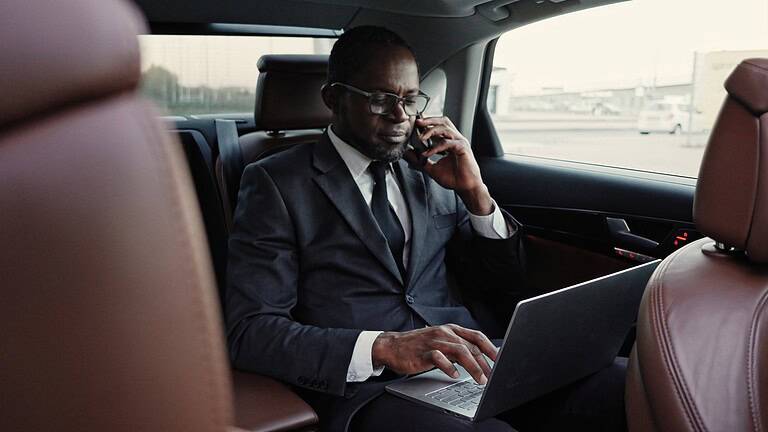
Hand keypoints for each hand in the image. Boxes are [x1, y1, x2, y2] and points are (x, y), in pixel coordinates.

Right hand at [371, 324, 498, 383]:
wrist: (392, 346)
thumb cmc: (418, 346)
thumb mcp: (440, 341)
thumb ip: (457, 346)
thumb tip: (478, 359)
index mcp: (450, 329)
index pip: (476, 336)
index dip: (491, 347)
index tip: (500, 359)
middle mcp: (444, 333)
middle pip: (471, 346)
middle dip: (485, 363)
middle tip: (491, 377)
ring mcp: (434, 341)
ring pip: (460, 351)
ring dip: (473, 367)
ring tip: (479, 379)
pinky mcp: (423, 352)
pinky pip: (440, 358)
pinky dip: (449, 368)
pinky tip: (454, 375)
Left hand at [404, 116, 493, 214]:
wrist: (464, 187)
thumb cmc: (453, 178)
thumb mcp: (431, 168)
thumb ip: (420, 160)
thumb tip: (407, 153)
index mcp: (449, 141)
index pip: (439, 126)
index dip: (427, 124)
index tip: (415, 126)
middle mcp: (455, 139)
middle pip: (443, 121)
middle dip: (429, 120)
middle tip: (418, 122)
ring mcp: (460, 142)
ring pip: (445, 128)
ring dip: (431, 131)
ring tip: (421, 138)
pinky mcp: (462, 148)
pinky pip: (447, 142)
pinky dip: (436, 147)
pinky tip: (428, 153)